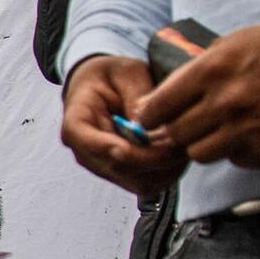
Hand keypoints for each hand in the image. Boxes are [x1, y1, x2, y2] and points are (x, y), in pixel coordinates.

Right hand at [60, 56, 189, 196]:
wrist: (101, 87)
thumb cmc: (110, 76)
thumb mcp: (126, 73)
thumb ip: (137, 97)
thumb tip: (147, 126)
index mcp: (77, 123)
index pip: (91, 144)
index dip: (120, 148)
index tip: (150, 141)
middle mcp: (85, 152)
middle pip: (121, 168)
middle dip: (156, 157)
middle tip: (182, 136)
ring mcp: (103, 167)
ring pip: (138, 182)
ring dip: (166, 167)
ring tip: (180, 141)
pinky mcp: (122, 175)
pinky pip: (148, 185)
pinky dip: (167, 172)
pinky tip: (175, 151)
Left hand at [131, 16, 259, 168]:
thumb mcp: (237, 43)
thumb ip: (200, 70)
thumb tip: (166, 94)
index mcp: (213, 71)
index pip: (156, 107)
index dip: (149, 116)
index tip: (151, 118)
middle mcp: (228, 103)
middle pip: (176, 135)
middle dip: (178, 131)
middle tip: (191, 123)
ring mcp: (250, 130)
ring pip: (202, 154)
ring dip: (207, 144)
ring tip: (225, 128)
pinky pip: (238, 161)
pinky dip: (240, 151)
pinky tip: (255, 132)